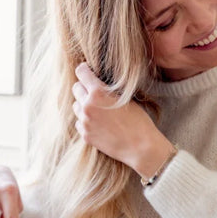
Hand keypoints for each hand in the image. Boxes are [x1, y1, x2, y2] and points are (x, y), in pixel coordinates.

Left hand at [72, 63, 173, 177]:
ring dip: (83, 105)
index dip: (85, 70)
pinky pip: (79, 122)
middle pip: (76, 88)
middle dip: (84, 88)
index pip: (81, 72)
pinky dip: (86, 121)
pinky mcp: (85, 135)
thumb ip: (105, 89)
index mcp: (97, 92)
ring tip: (99, 110)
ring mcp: (84, 122)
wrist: (140, 147)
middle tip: (96, 93)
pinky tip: (99, 124)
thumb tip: (95, 82)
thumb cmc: (138, 120)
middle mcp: (87, 106)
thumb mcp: (123, 97)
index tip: (88, 72)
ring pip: (76, 106)